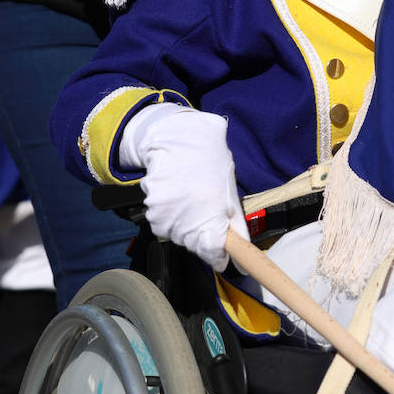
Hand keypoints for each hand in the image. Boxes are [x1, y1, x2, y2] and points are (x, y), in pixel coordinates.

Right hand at [120, 103, 247, 269]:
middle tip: (205, 208)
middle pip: (194, 246)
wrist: (177, 138)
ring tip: (189, 196)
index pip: (214, 255)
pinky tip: (176, 193)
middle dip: (202, 233)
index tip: (222, 248)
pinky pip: (162, 222)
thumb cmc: (209, 161)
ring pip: (177, 234)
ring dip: (183, 222)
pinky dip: (169, 213)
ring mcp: (167, 218)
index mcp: (212, 220)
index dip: (219, 253)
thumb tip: (241, 255)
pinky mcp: (151, 211)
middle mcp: (187, 223)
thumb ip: (235, 225)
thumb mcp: (230, 190)